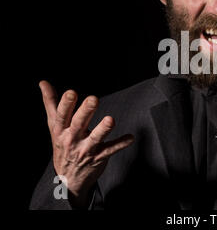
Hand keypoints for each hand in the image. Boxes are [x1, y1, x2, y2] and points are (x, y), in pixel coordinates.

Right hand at [39, 80, 133, 207]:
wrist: (68, 178)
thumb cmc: (62, 144)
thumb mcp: (54, 125)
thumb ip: (51, 103)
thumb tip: (43, 82)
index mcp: (61, 130)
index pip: (62, 116)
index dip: (66, 104)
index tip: (71, 92)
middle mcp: (72, 139)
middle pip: (78, 124)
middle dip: (86, 112)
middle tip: (94, 99)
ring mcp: (85, 150)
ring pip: (95, 139)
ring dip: (103, 129)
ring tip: (111, 120)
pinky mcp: (98, 157)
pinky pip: (110, 150)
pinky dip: (120, 144)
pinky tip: (130, 138)